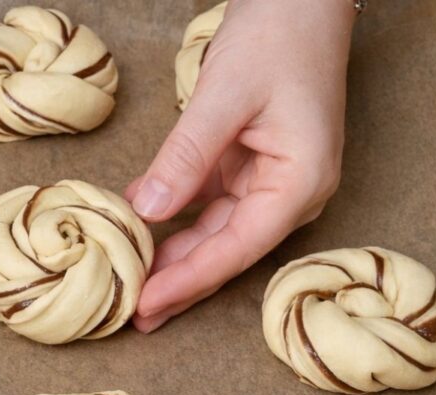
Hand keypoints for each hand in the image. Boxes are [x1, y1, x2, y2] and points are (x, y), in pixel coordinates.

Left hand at [125, 0, 355, 331]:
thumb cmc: (277, 37)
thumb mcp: (223, 96)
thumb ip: (186, 156)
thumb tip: (146, 210)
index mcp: (301, 182)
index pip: (238, 247)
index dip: (189, 280)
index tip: (147, 303)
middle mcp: (292, 192)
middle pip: (229, 251)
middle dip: (180, 283)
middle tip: (135, 317)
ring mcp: (272, 181)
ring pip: (217, 234)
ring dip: (176, 258)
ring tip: (134, 286)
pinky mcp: (251, 167)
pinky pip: (210, 205)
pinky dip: (175, 219)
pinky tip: (140, 231)